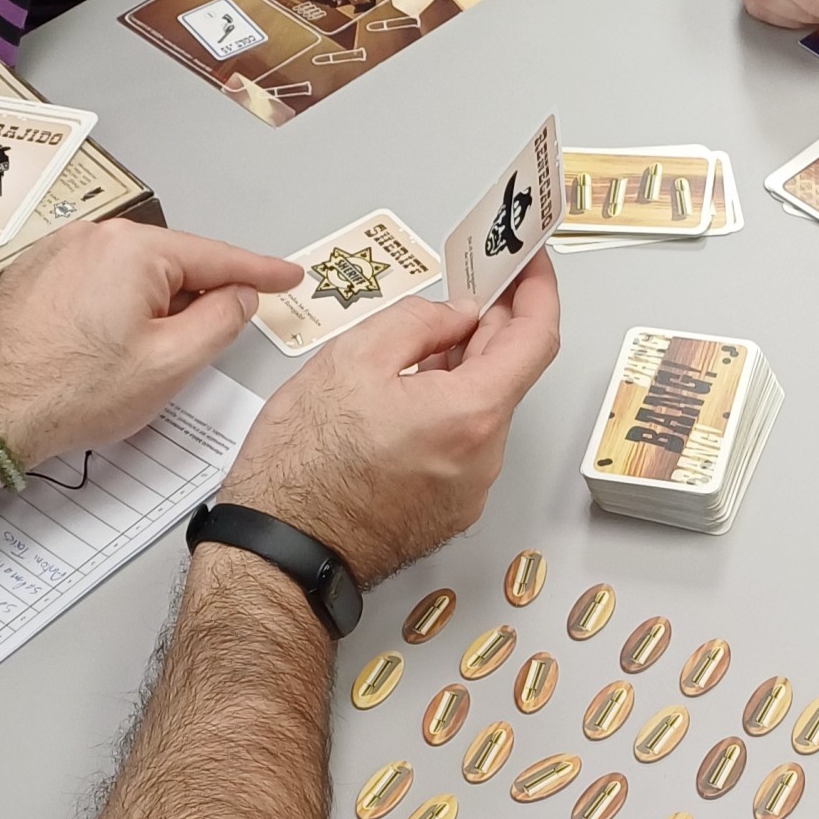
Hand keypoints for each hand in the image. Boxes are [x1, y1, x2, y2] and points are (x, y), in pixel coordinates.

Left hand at [0, 220, 301, 465]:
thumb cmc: (72, 391)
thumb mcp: (174, 362)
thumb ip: (223, 320)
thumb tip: (240, 296)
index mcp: (134, 250)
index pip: (217, 257)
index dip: (261, 272)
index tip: (289, 275)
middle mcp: (95, 238)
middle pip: (175, 264)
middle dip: (198, 299)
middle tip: (208, 340)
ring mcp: (60, 252)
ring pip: (137, 274)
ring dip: (156, 308)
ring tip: (146, 358)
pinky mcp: (38, 274)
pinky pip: (101, 281)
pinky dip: (121, 308)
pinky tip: (113, 347)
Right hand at [220, 252, 560, 585]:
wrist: (280, 554)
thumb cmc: (300, 470)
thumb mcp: (350, 360)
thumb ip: (418, 322)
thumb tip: (457, 314)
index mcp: (469, 415)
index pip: (536, 338)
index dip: (538, 291)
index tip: (530, 263)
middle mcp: (483, 458)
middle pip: (509, 373)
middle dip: (492, 325)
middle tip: (471, 286)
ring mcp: (470, 489)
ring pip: (483, 409)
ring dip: (464, 369)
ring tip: (423, 341)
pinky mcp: (450, 509)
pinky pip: (464, 442)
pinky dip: (450, 408)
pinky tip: (412, 392)